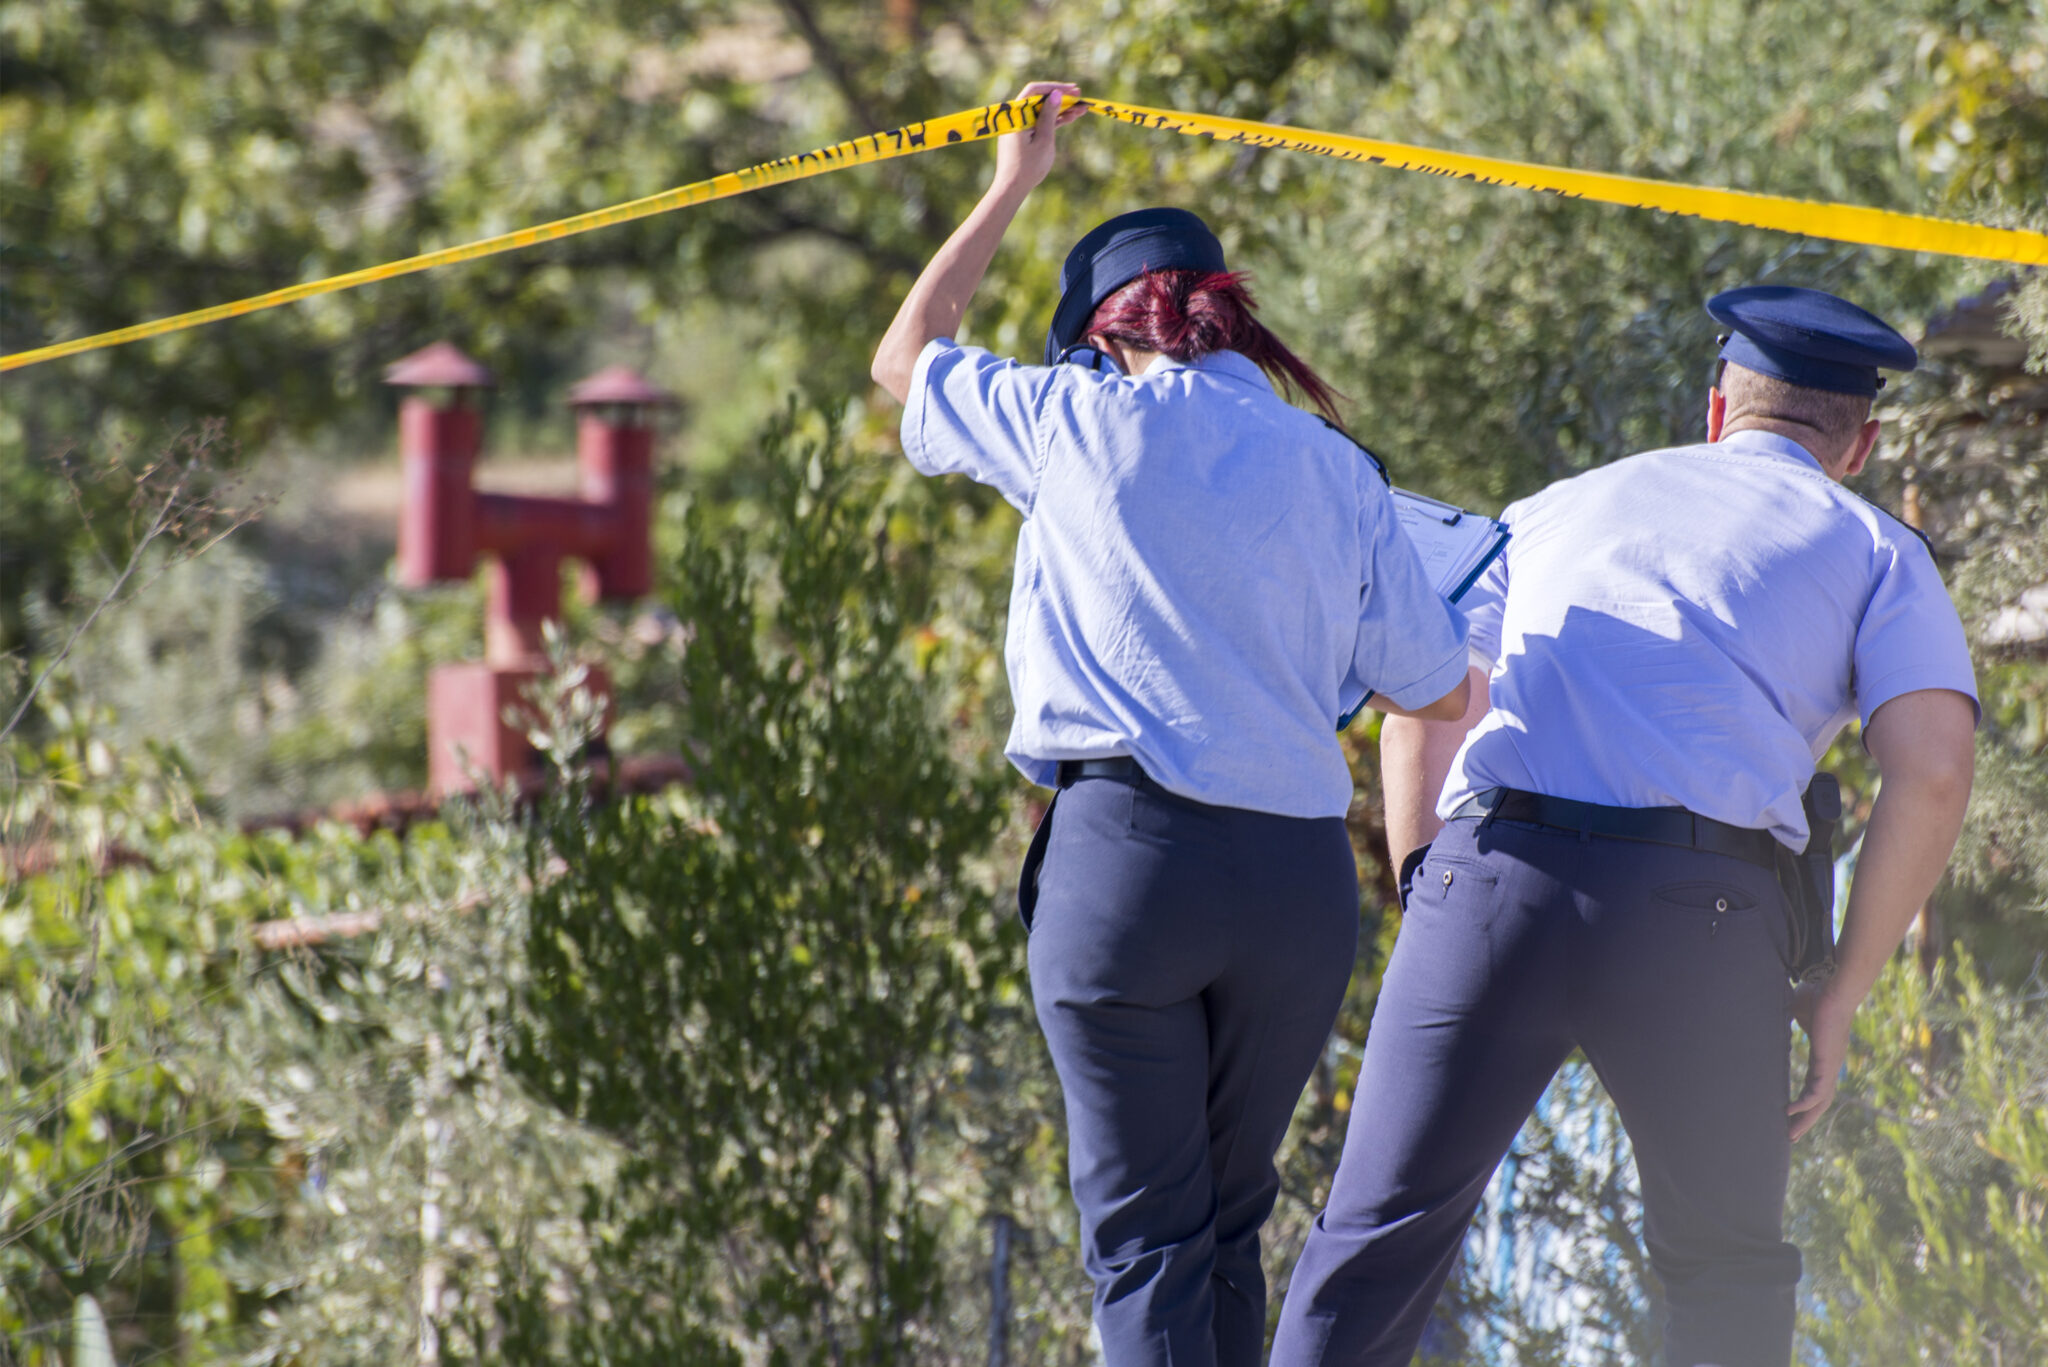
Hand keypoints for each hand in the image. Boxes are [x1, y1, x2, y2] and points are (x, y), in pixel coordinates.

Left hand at [992, 82, 1085, 195]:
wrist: (1011, 188)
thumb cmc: (1028, 166)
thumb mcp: (1044, 139)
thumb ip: (1049, 115)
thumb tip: (1056, 94)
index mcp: (1016, 115)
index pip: (1035, 91)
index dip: (1054, 88)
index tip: (1072, 90)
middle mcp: (1015, 117)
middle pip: (1039, 100)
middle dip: (1060, 98)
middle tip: (1080, 97)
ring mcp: (1019, 126)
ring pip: (1041, 112)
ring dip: (1060, 110)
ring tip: (1080, 110)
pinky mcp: (1023, 135)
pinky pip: (1039, 123)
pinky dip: (1053, 121)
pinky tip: (1070, 118)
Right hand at [1787, 981, 1855, 1140]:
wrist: (1833, 988)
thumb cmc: (1817, 994)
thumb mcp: (1795, 1011)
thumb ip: (1787, 1018)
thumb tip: (1768, 1012)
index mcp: (1821, 1056)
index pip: (1812, 1086)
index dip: (1802, 1101)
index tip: (1789, 1113)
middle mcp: (1828, 1065)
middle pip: (1818, 1101)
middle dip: (1805, 1120)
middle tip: (1790, 1136)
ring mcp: (1830, 1066)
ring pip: (1819, 1102)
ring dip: (1806, 1120)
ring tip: (1791, 1134)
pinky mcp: (1827, 1063)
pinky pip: (1817, 1091)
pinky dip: (1805, 1104)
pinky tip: (1790, 1111)